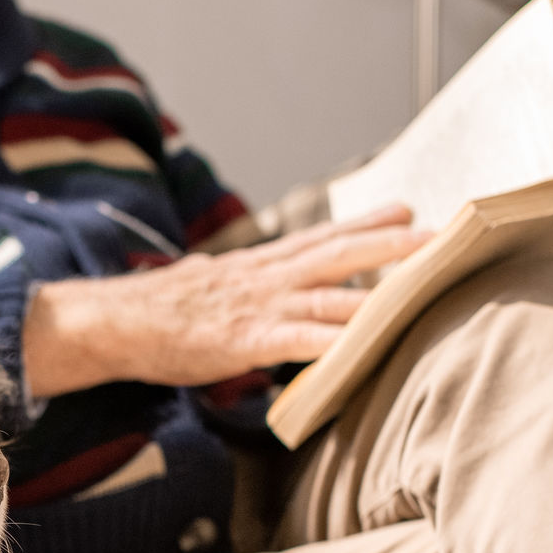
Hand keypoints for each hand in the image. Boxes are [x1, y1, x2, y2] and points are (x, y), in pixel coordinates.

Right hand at [20, 204, 433, 397]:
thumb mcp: (205, 288)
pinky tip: (368, 343)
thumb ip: (238, 288)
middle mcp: (267, 277)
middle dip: (393, 243)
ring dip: (382, 288)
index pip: (322, 238)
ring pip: (332, 292)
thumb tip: (247, 288)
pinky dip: (336, 340)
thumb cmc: (154, 313)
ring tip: (425, 282)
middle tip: (443, 231)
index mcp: (258, 266)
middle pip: (340, 253)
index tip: (407, 209)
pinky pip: (301, 340)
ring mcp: (260, 307)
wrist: (109, 322)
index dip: (366, 224)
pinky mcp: (247, 340)